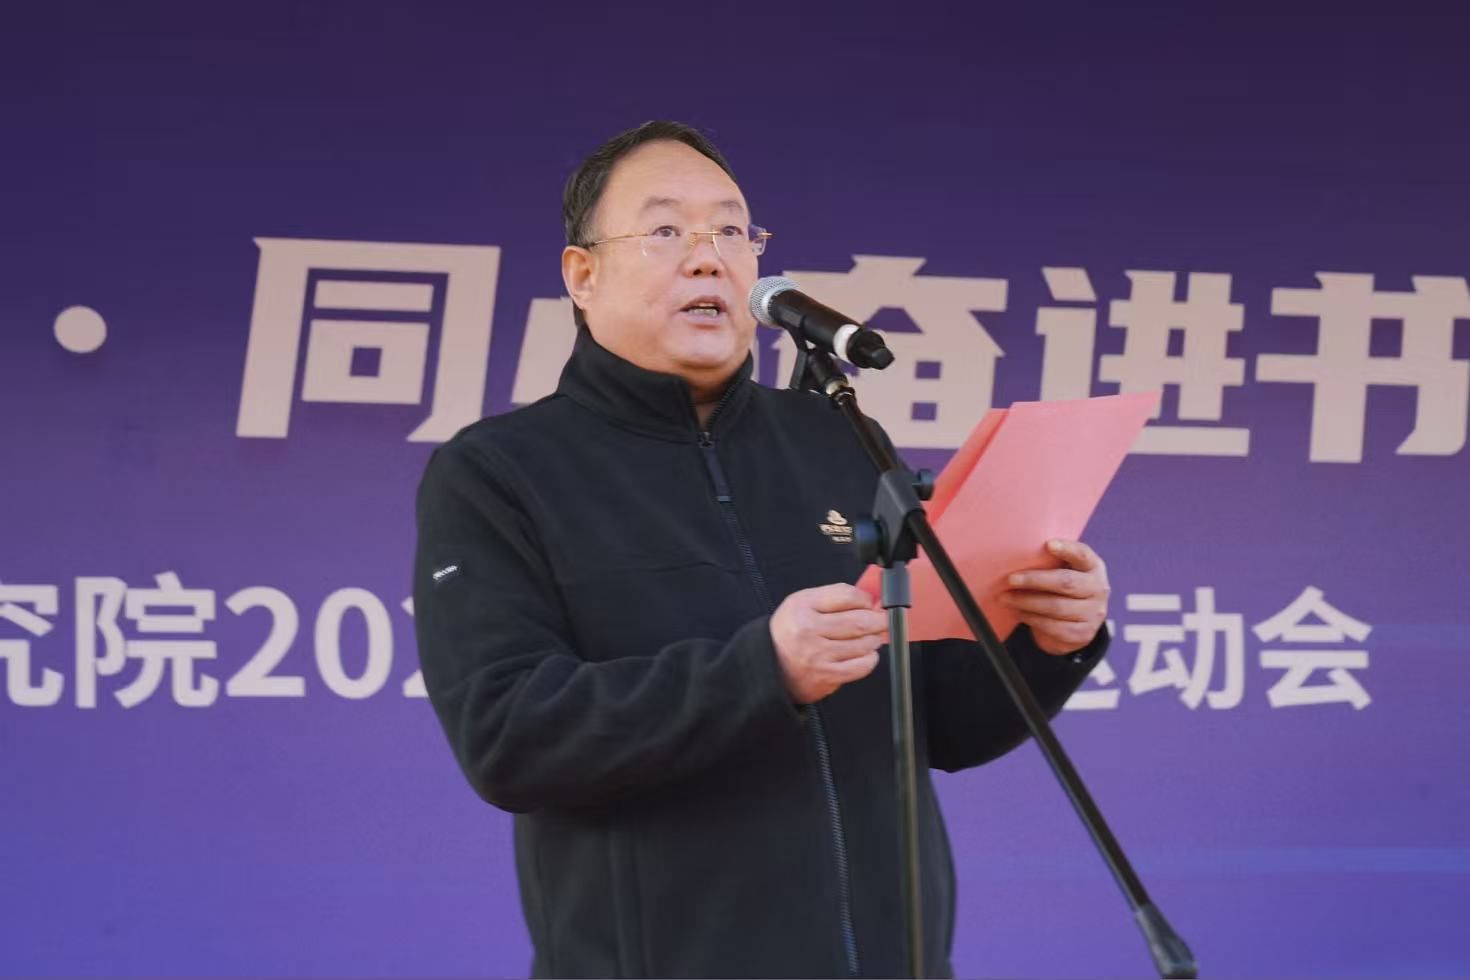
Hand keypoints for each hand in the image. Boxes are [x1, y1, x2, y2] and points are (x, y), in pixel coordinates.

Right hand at [770, 584, 887, 703]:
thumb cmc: (792, 632)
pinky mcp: (827, 676)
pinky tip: (866, 654)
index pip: (847, 595)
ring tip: (872, 637)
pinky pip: (861, 667)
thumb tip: (870, 601)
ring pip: (864, 644)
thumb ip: (835, 598)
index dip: (866, 599)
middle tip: (883, 620)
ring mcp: (818, 655)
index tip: (871, 603)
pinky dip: (871, 659)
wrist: (770, 665)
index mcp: (803, 606)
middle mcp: (808, 630)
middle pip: (859, 621)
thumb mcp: (803, 603)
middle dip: (879, 620)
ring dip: (875, 639)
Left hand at [999, 539, 1109, 655]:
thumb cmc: (1062, 588)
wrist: (1076, 624)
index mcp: (1093, 567)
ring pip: (1056, 607)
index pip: (1083, 555)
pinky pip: (1053, 627)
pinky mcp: (1083, 634)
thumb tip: (1015, 554)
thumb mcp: (1063, 570)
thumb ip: (1049, 561)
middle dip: (1035, 580)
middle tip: (1011, 579)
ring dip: (1026, 602)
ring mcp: (1093, 613)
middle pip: (1066, 582)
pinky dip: (1032, 618)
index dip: (1067, 549)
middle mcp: (1098, 589)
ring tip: (1006, 597)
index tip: (1048, 544)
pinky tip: (1018, 612)